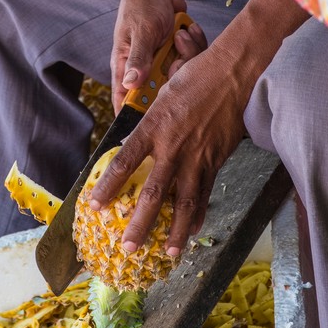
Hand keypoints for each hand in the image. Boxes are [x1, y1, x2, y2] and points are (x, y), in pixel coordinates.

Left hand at [91, 0, 308, 255]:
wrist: (233, 74)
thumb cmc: (195, 76)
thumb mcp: (163, 93)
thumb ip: (149, 119)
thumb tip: (130, 134)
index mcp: (154, 126)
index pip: (126, 161)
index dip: (109, 186)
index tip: (95, 205)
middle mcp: (173, 146)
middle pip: (152, 192)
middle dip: (139, 223)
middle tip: (128, 248)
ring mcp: (197, 156)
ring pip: (183, 202)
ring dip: (174, 230)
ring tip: (167, 253)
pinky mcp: (216, 160)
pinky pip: (205, 193)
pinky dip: (198, 215)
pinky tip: (192, 230)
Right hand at [113, 0, 199, 112]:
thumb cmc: (141, 4)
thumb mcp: (140, 32)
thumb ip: (138, 59)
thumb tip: (130, 84)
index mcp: (126, 65)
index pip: (125, 98)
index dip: (134, 116)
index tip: (149, 127)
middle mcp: (144, 66)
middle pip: (160, 91)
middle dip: (173, 78)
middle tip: (174, 61)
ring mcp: (164, 59)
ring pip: (181, 75)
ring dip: (185, 54)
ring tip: (179, 35)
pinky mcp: (179, 51)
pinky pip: (193, 59)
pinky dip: (193, 43)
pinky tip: (186, 29)